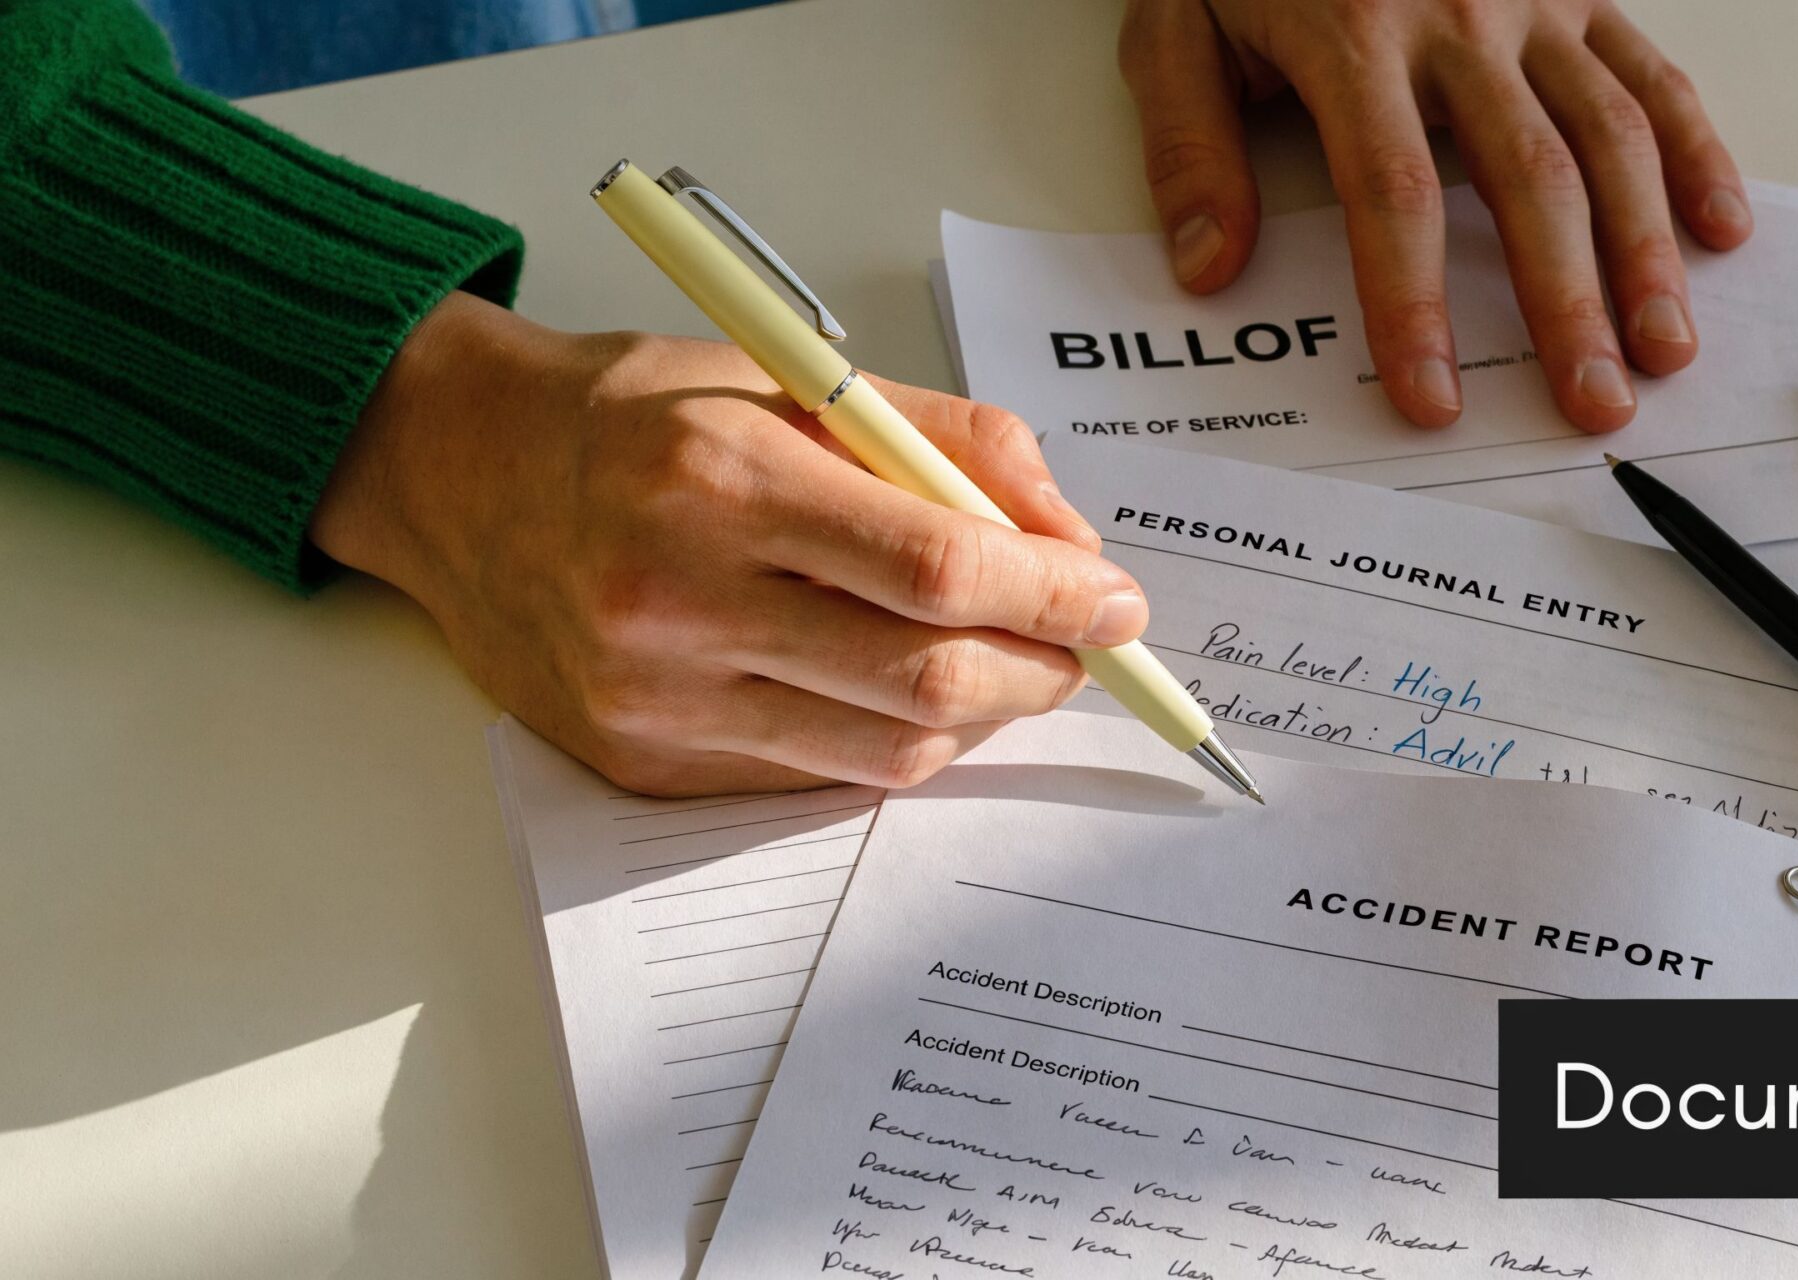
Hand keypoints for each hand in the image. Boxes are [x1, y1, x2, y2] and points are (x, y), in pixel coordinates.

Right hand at [312, 294, 1145, 795]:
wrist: (459, 472)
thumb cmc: (642, 414)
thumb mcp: (798, 377)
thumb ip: (950, 446)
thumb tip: (1069, 541)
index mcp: (720, 475)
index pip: (936, 568)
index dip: (1053, 595)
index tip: (1116, 600)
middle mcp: (675, 597)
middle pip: (924, 677)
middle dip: (1040, 669)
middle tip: (1083, 643)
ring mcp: (652, 696)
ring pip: (885, 748)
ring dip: (982, 715)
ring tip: (1008, 664)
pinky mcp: (641, 761)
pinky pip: (818, 774)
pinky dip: (895, 739)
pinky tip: (910, 690)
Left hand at [1119, 0, 1750, 433]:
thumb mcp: (1175, 22)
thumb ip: (1187, 143)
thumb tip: (1210, 266)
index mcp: (1354, 35)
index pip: (1394, 194)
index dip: (1416, 305)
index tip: (1432, 398)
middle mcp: (1460, 17)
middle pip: (1527, 180)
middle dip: (1567, 303)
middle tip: (1594, 404)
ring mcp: (1535, 1)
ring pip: (1609, 135)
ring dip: (1646, 249)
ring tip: (1664, 350)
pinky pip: (1652, 72)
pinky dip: (1697, 150)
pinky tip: (1719, 229)